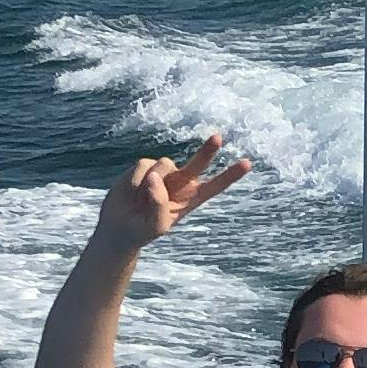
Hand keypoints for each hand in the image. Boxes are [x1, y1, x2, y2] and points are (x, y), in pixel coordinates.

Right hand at [93, 137, 250, 253]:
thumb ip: (159, 204)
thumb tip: (155, 177)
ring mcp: (164, 172)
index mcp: (191, 199)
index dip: (230, 175)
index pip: (215, 186)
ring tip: (140, 201)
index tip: (247, 163)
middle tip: (218, 137)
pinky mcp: (145, 166)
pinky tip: (132, 192)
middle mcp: (181, 182)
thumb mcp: (156, 226)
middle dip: (207, 151)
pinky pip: (143, 166)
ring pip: (164, 165)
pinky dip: (136, 181)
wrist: (119, 225)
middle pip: (198, 164)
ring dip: (149, 184)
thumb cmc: (142, 229)